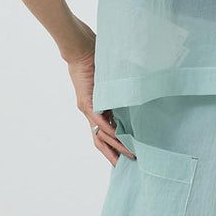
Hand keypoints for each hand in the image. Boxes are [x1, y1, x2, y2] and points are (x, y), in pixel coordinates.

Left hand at [62, 16, 135, 165]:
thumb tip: (136, 87)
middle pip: (100, 140)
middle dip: (112, 155)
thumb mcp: (110, 77)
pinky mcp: (87, 101)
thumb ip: (119, 86)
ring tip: (128, 157)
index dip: (113, 145)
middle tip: (124, 168)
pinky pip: (99, 120)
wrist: (78, 46)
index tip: (124, 157)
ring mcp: (88, 107)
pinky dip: (109, 131)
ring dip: (114, 147)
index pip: (104, 132)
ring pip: (100, 134)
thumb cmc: (94, 56)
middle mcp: (90, 110)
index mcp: (96, 106)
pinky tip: (119, 139)